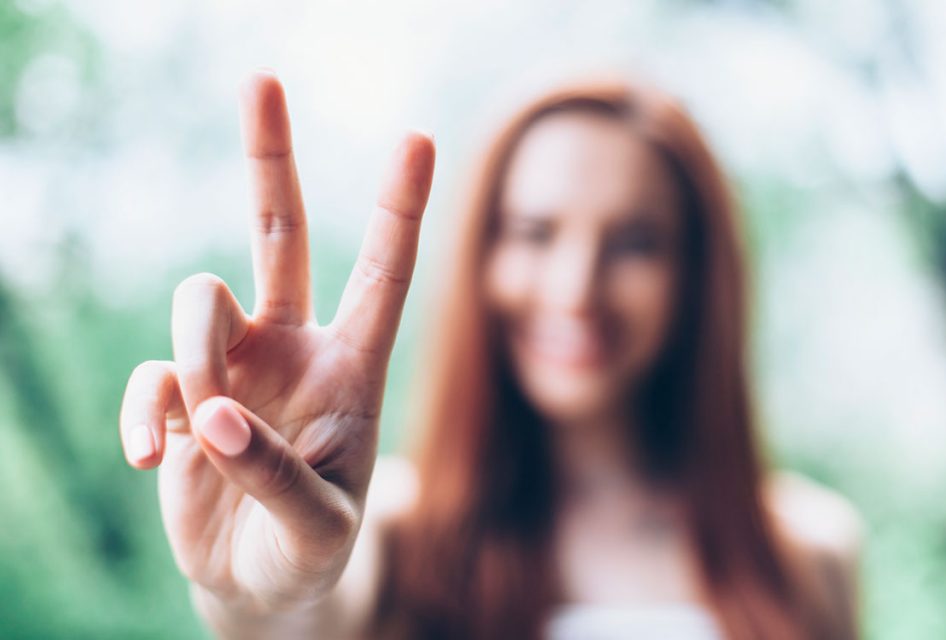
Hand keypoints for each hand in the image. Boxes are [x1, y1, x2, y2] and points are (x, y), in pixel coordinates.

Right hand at [118, 71, 434, 612]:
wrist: (262, 584)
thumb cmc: (311, 549)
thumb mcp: (318, 524)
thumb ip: (273, 475)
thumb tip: (208, 414)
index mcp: (353, 367)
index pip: (382, 275)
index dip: (399, 208)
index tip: (419, 137)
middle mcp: (294, 348)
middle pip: (281, 233)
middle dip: (272, 158)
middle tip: (262, 79)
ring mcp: (233, 365)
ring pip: (200, 302)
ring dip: (194, 358)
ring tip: (205, 433)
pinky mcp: (181, 394)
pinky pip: (150, 377)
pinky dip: (147, 415)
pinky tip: (154, 461)